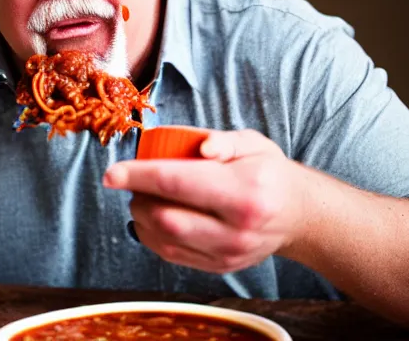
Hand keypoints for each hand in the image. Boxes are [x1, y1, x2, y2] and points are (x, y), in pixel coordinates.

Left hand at [103, 129, 309, 273]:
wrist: (297, 215)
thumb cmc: (268, 172)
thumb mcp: (253, 144)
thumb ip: (223, 141)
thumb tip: (200, 146)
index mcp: (244, 192)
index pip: (177, 183)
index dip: (138, 176)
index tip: (111, 172)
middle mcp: (236, 229)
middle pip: (166, 218)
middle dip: (137, 198)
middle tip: (133, 181)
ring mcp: (228, 253)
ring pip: (165, 241)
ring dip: (141, 218)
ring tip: (143, 198)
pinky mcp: (220, 268)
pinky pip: (173, 255)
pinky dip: (152, 236)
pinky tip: (152, 218)